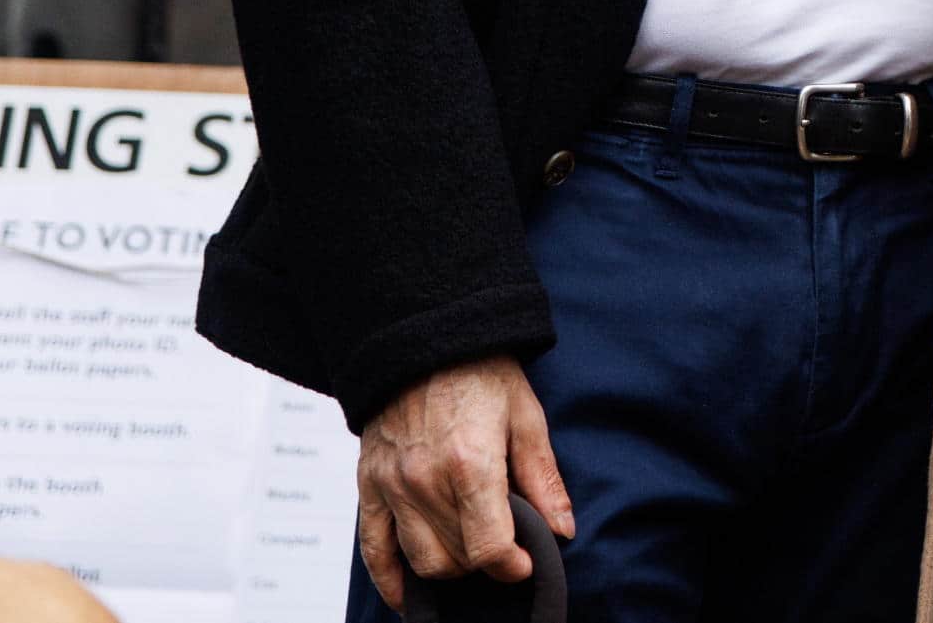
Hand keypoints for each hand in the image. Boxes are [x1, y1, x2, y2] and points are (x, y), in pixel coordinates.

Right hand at [355, 354, 574, 614]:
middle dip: (484, 563)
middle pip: (454, 560)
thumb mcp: (526, 418)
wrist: (424, 337)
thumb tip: (563, 530)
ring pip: (420, 561)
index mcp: (470, 464)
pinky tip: (409, 596)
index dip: (512, 566)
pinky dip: (391, 581)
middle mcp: (424, 481)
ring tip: (469, 550)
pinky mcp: (369, 486)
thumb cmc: (481, 372)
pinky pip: (373, 551)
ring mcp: (391, 487)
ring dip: (449, 567)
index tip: (526, 562)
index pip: (488, 548)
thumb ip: (543, 480)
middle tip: (502, 546)